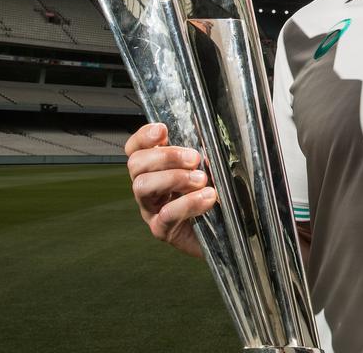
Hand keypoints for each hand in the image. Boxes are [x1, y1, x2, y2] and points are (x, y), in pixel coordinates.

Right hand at [125, 122, 215, 257]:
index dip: (143, 137)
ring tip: (201, 180)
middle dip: (165, 156)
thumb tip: (204, 144)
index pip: (136, 149)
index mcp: (155, 169)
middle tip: (194, 158)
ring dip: (173, 178)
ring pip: (142, 186)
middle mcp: (147, 188)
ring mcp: (151, 209)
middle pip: (136, 164)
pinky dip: (187, 203)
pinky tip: (207, 198)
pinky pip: (165, 215)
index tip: (162, 130)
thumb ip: (202, 156)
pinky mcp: (162, 230)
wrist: (226, 233)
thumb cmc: (214, 195)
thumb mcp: (209, 169)